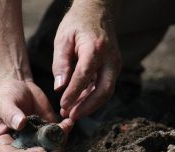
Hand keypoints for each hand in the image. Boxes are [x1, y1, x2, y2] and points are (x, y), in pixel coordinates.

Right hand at [0, 79, 73, 151]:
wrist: (19, 86)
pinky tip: (69, 122)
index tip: (42, 150)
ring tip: (65, 127)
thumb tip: (21, 125)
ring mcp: (36, 141)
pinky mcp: (48, 133)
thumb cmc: (5, 95)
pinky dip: (65, 133)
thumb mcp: (5, 102)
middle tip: (59, 146)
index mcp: (4, 143)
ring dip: (60, 145)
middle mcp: (20, 147)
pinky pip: (58, 139)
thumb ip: (11, 114)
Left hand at [52, 1, 121, 119]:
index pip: (85, 76)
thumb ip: (60, 64)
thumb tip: (60, 88)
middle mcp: (110, 58)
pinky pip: (104, 87)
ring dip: (90, 105)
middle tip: (71, 116)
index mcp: (95, 48)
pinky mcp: (113, 68)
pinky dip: (92, 97)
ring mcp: (115, 64)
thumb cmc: (77, 24)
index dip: (74, 93)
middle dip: (87, 107)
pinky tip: (79, 102)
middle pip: (104, 90)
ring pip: (106, 92)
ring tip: (72, 112)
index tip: (63, 105)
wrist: (97, 12)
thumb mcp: (63, 39)